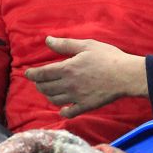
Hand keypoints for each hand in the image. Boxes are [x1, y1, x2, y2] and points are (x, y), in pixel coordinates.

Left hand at [24, 37, 146, 117]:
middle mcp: (68, 85)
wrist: (125, 75)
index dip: (32, 74)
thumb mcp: (86, 45)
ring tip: (47, 91)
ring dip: (48, 95)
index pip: (42, 74)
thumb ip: (65, 44)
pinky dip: (63, 111)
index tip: (27, 73)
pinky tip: (62, 109)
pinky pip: (69, 112)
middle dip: (39, 84)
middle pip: (46, 88)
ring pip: (54, 100)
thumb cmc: (107, 57)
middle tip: (38, 81)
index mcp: (67, 69)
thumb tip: (47, 40)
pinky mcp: (85, 105)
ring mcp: (76, 97)